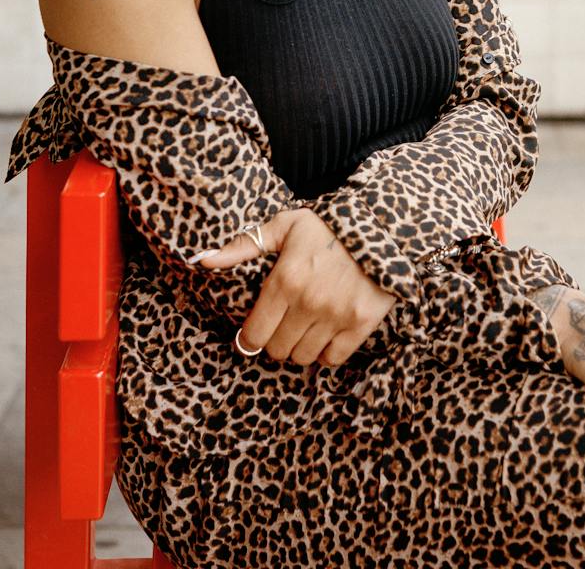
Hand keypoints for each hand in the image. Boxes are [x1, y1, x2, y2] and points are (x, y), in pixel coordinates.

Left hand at [188, 208, 397, 367]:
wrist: (381, 226)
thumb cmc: (327, 227)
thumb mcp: (283, 227)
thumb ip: (243, 247)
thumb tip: (203, 260)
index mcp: (284, 280)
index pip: (254, 334)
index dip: (249, 338)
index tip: (253, 333)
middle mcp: (307, 302)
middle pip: (277, 351)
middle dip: (275, 341)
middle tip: (283, 326)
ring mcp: (336, 315)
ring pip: (303, 357)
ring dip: (299, 347)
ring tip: (305, 327)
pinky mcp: (361, 324)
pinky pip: (332, 358)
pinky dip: (325, 352)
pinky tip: (326, 332)